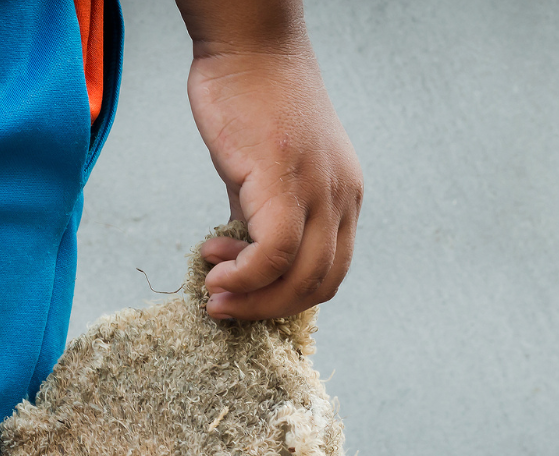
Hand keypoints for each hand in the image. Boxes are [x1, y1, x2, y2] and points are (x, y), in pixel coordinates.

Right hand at [183, 23, 361, 320]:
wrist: (248, 44)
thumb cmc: (251, 98)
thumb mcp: (265, 169)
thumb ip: (260, 213)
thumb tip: (241, 254)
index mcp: (344, 196)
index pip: (331, 271)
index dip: (287, 295)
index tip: (244, 292)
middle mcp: (341, 198)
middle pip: (321, 284)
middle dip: (269, 307)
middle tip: (223, 304)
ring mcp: (318, 190)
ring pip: (301, 276)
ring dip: (253, 299)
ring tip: (214, 291)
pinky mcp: (286, 181)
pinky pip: (275, 252)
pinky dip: (245, 275)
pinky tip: (215, 269)